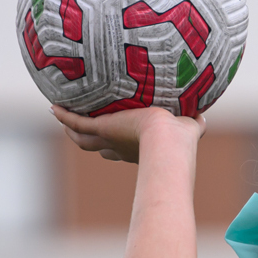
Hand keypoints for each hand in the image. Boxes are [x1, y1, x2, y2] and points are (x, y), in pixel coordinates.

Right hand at [51, 103, 197, 163]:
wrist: (167, 143)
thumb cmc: (182, 142)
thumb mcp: (189, 127)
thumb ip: (195, 123)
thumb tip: (203, 117)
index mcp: (138, 149)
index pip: (121, 150)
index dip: (115, 147)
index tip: (112, 140)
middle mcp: (120, 147)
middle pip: (98, 146)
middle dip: (88, 139)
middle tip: (76, 128)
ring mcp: (109, 139)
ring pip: (82, 138)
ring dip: (70, 128)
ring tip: (59, 115)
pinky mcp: (102, 129)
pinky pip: (77, 122)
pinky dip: (65, 116)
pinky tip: (54, 107)